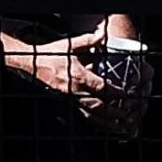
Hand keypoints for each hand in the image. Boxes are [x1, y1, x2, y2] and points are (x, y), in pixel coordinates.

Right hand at [3, 28, 132, 127]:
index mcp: (78, 76)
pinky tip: (105, 125)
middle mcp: (74, 90)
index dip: (116, 92)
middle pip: (97, 106)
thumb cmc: (50, 55)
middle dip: (114, 112)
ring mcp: (70, 97)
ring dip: (106, 122)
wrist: (32, 64)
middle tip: (128, 114)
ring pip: (91, 114)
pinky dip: (96, 121)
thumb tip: (102, 35)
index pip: (101, 88)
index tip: (129, 94)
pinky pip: (83, 113)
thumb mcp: (70, 45)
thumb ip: (88, 41)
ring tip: (120, 126)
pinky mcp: (68, 101)